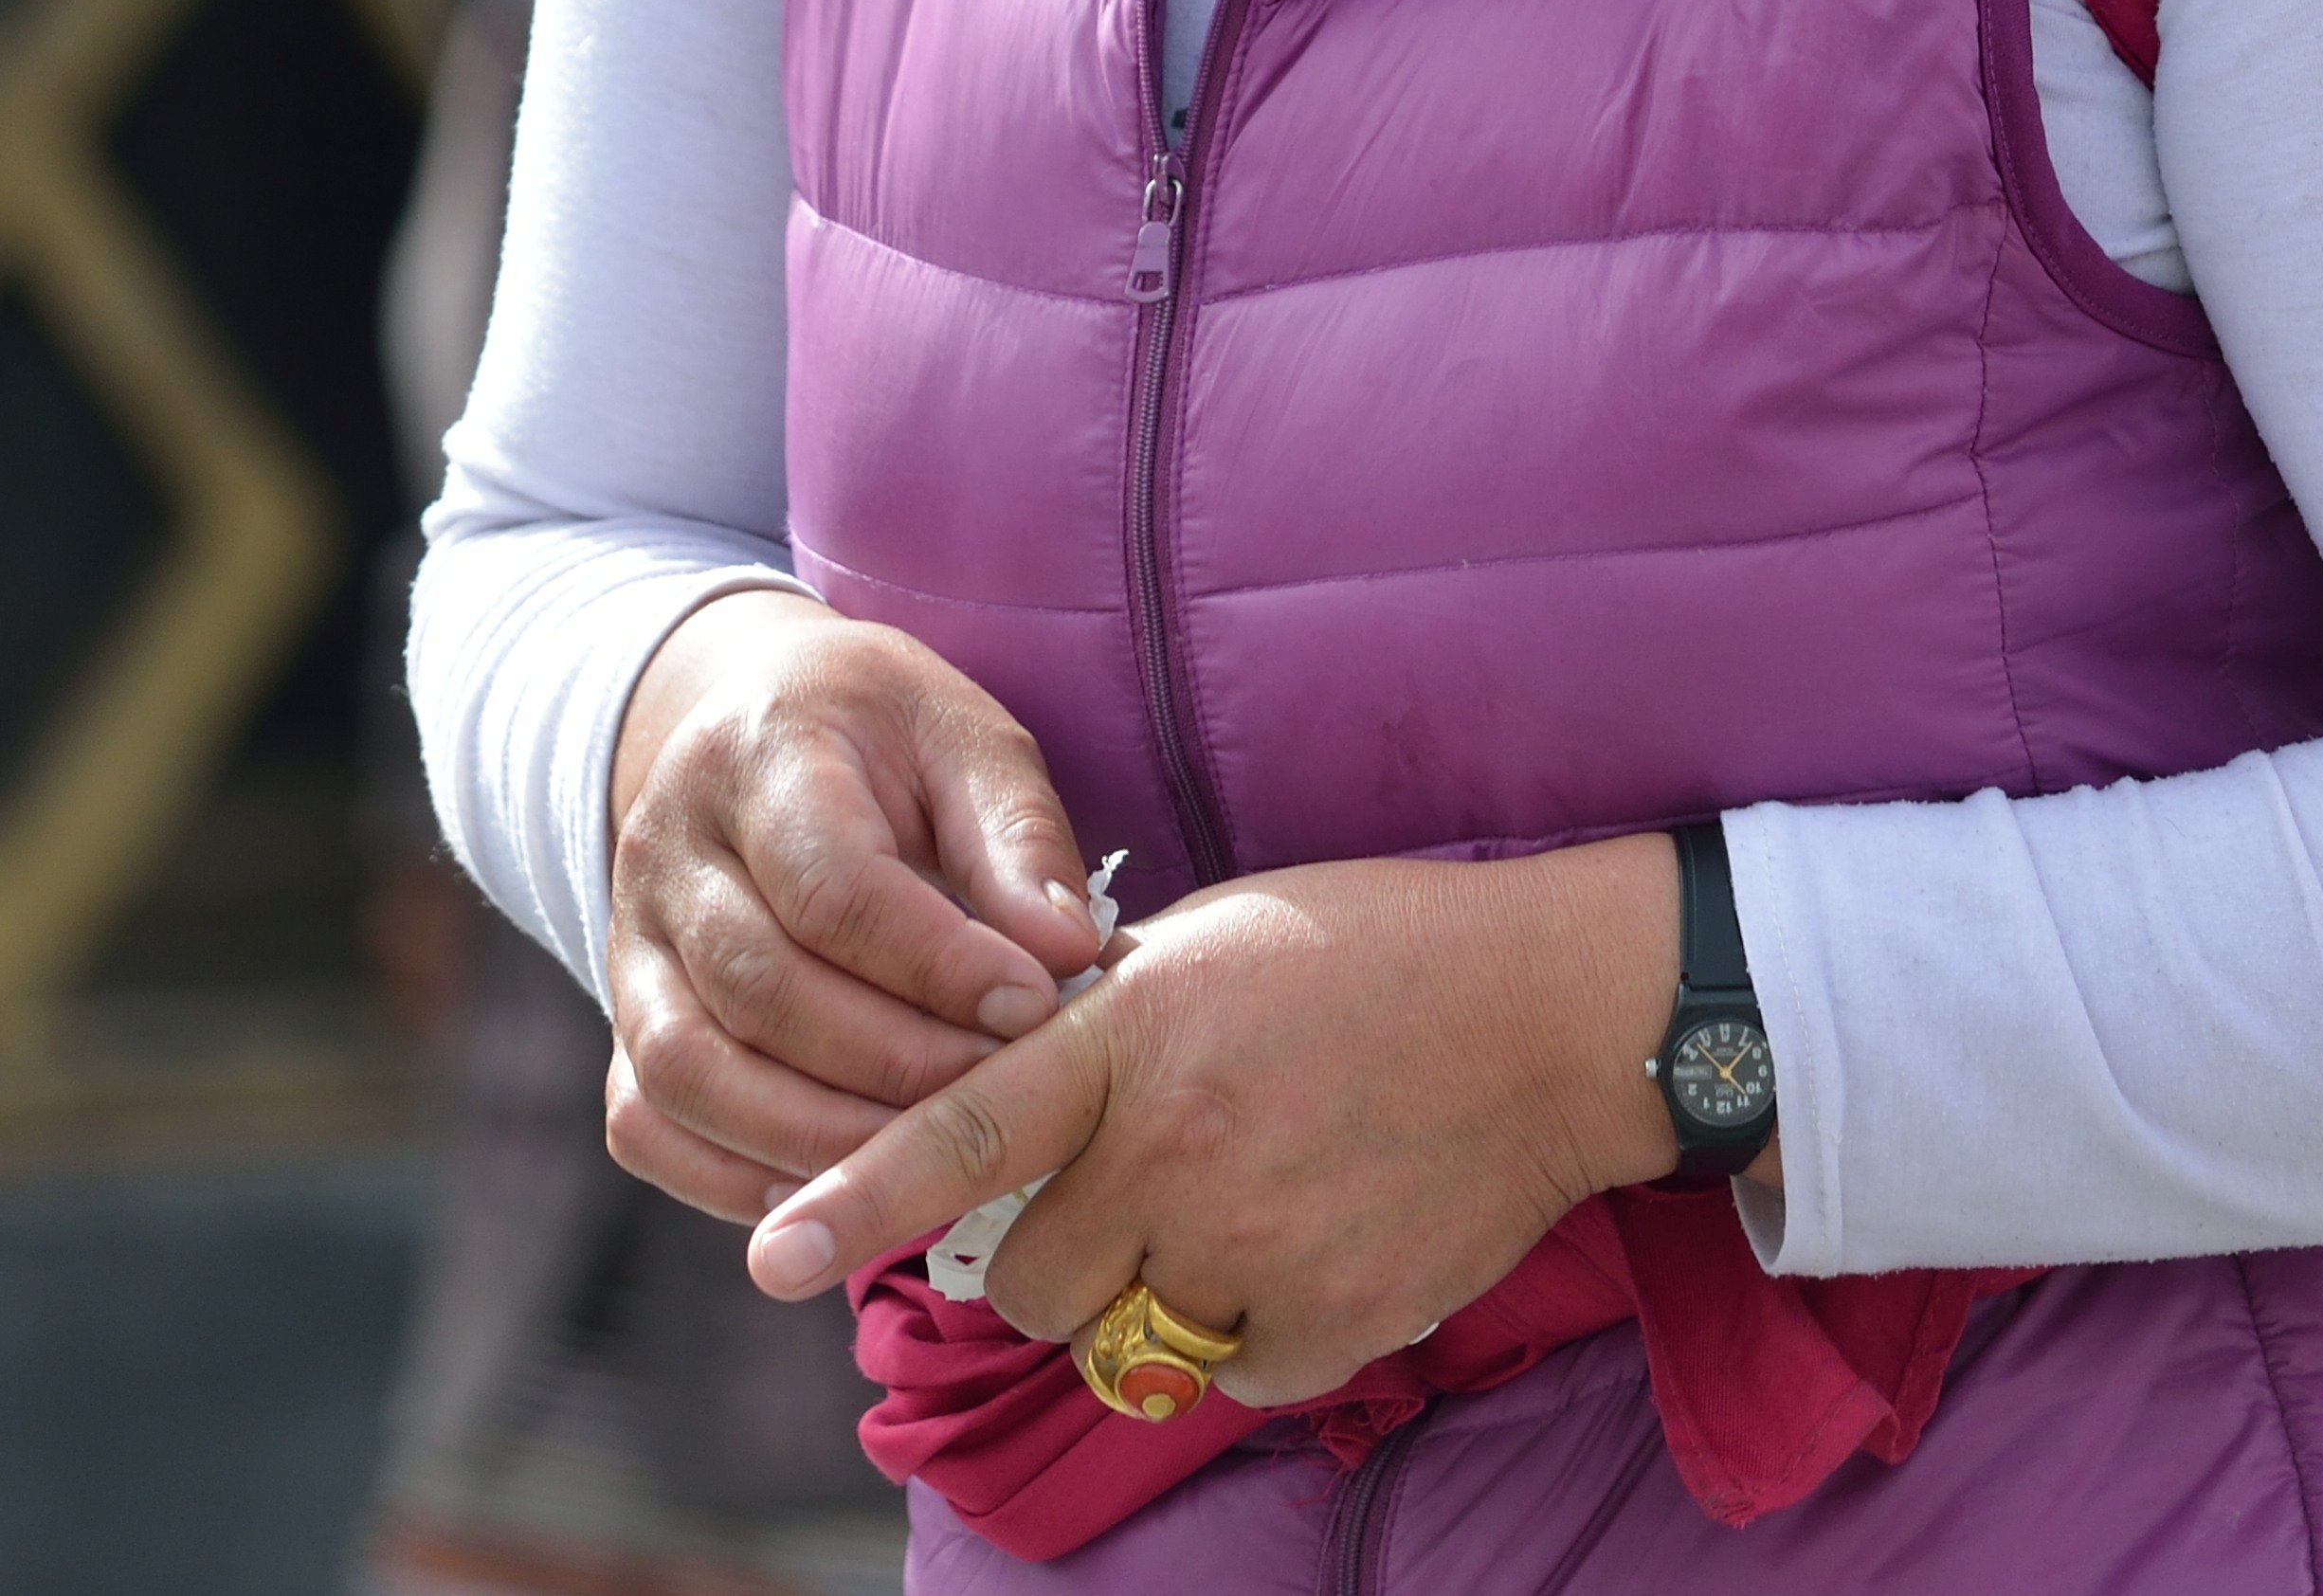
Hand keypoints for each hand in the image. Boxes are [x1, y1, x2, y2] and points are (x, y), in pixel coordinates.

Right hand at [601, 588, 1102, 1222]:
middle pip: (760, 989)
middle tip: (997, 1091)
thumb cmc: (883, 735)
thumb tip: (1069, 952)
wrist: (757, 719)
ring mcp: (628, 938)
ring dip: (813, 1135)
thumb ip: (1018, 840)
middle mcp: (666, 847)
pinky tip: (833, 1183)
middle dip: (890, 1061)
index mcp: (759, 753)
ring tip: (928, 1151)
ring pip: (688, 1068)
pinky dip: (728, 1176)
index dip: (936, 963)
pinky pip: (646, 1120)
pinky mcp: (624, 1016)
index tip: (1034, 1006)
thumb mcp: (966, 739)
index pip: (831, 885)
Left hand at [745, 833, 1682, 1407]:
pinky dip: (1257, 1331)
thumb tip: (1019, 1115)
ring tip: (1241, 1208)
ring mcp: (1256, 1243)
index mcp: (1135, 1036)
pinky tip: (1317, 1235)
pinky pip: (1233, 1375)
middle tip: (1132, 1201)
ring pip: (1126, 1342)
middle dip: (1061, 1260)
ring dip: (1153, 1299)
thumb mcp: (1211, 946)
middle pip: (1036, 1284)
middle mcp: (1179, 1148)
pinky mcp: (1331, 1322)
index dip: (859, 1198)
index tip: (769, 1258)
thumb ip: (1104, 1032)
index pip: (966, 1129)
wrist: (1552, 1010)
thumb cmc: (1375, 952)